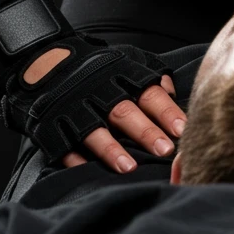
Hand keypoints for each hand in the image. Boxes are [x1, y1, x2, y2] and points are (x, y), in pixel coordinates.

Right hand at [61, 72, 185, 171]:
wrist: (50, 64)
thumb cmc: (102, 69)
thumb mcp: (129, 61)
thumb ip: (153, 78)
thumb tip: (174, 95)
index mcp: (121, 76)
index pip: (148, 94)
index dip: (165, 112)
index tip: (182, 129)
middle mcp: (99, 92)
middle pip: (124, 113)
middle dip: (145, 132)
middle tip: (165, 150)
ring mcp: (74, 110)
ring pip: (94, 132)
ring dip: (112, 150)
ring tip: (130, 167)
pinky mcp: (53, 128)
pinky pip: (64, 146)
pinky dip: (77, 160)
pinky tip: (90, 172)